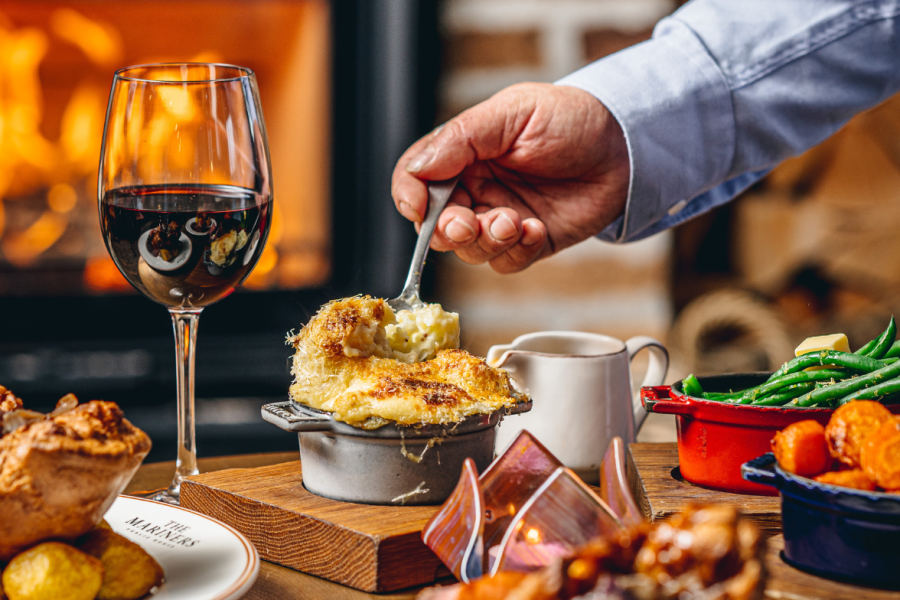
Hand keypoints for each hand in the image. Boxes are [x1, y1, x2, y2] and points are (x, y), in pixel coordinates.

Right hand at [391, 83, 629, 273]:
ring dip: (486, 241)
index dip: (410, 196)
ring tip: (515, 221)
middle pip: (436, 224)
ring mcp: (500, 217)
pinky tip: (535, 229)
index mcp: (462, 153)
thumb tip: (418, 168)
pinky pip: (505, 263)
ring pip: (468, 250)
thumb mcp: (513, 112)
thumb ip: (461, 138)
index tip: (419, 207)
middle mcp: (475, 188)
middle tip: (469, 224)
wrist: (626, 146)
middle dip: (448, 230)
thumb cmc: (572, 118)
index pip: (416, 179)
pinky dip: (515, 251)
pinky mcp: (528, 243)